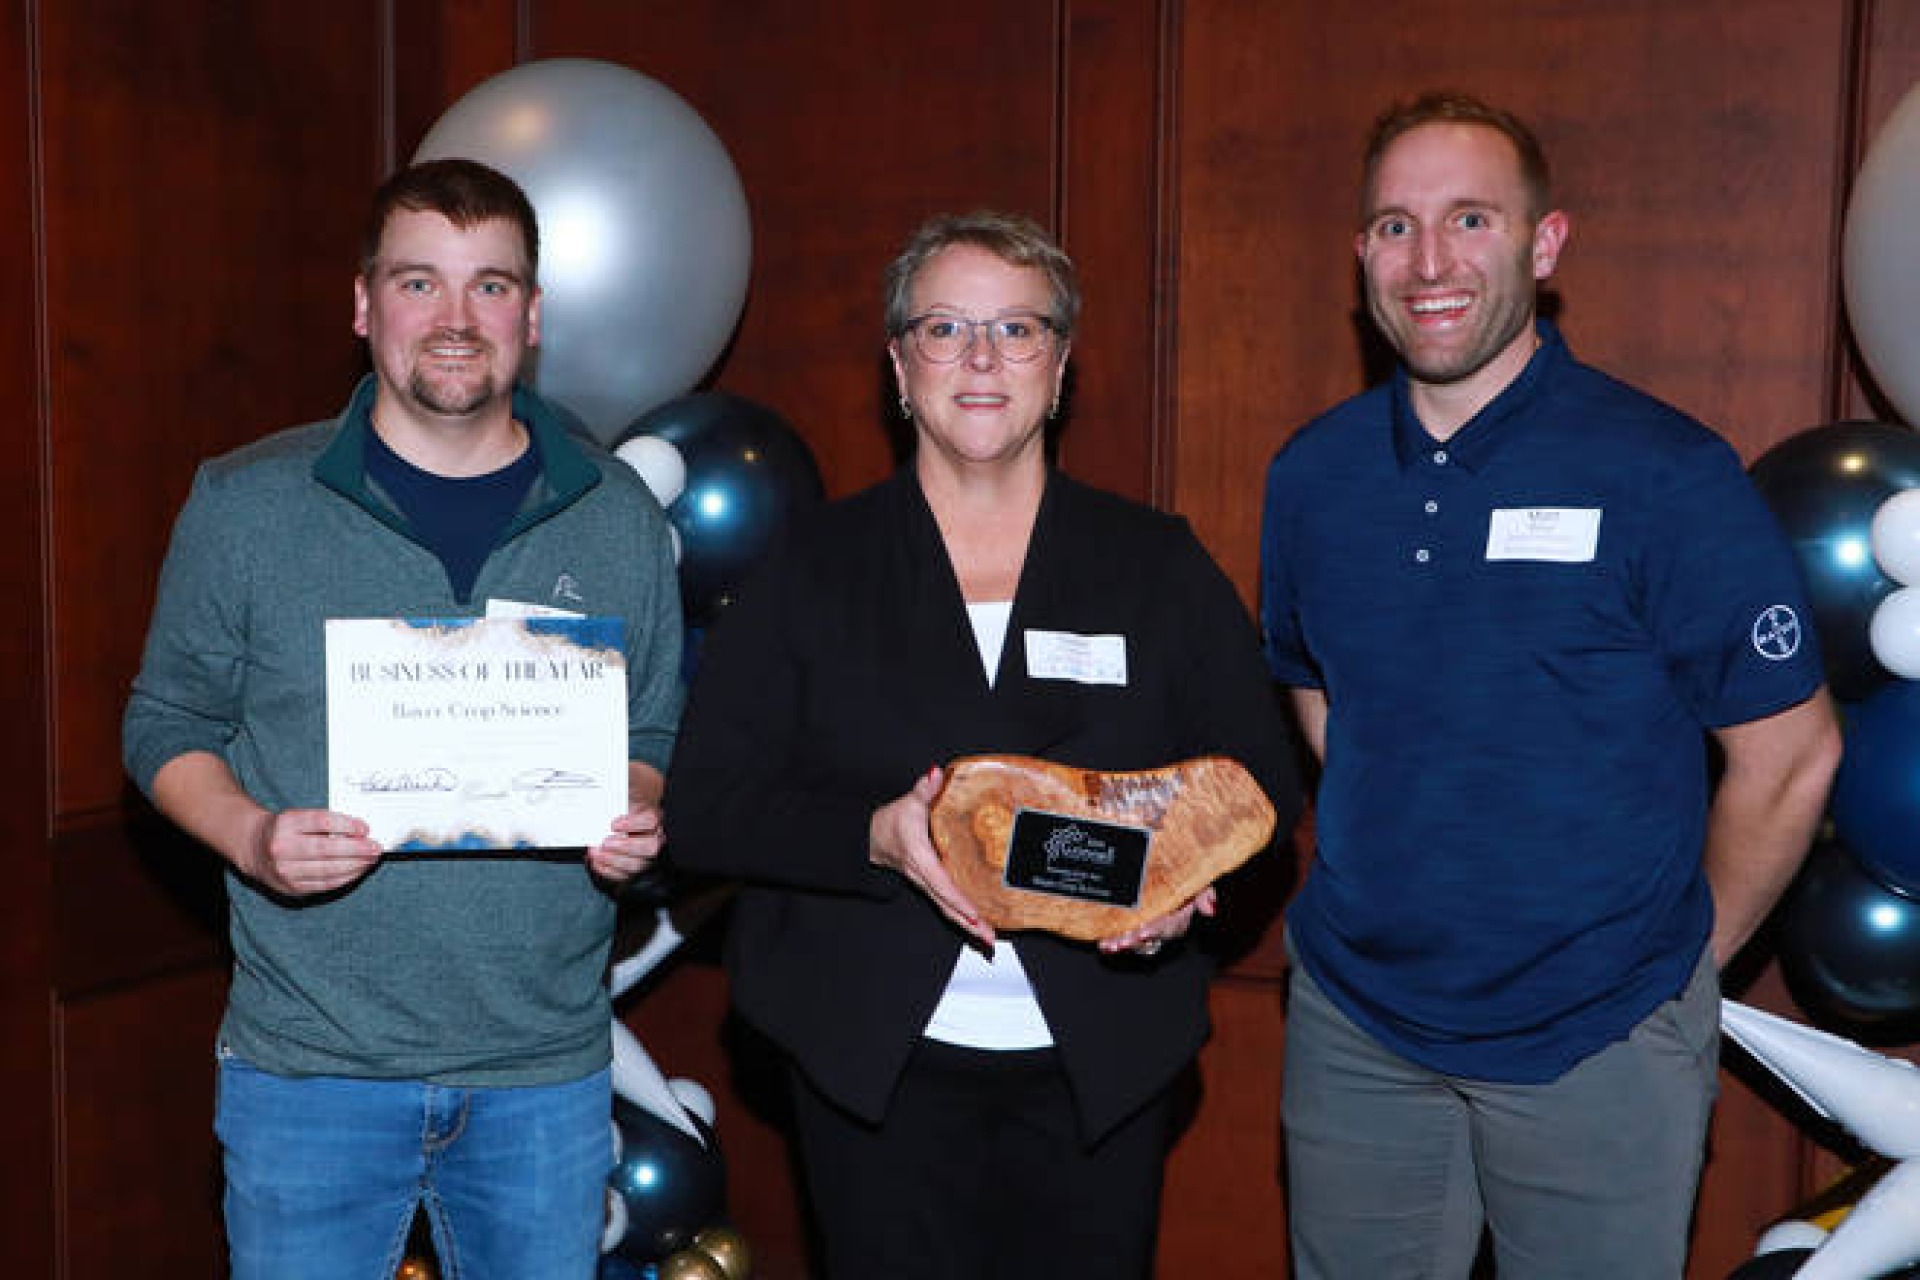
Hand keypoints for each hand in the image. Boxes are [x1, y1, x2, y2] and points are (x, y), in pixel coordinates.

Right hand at [246, 808, 382, 896]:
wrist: (253, 848)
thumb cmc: (285, 829)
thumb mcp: (298, 817)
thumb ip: (325, 823)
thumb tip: (360, 833)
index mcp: (285, 824)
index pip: (320, 822)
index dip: (346, 825)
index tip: (365, 828)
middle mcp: (281, 847)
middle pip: (325, 849)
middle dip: (356, 849)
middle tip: (376, 847)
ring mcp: (285, 871)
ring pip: (327, 870)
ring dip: (354, 865)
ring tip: (370, 860)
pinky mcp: (291, 888)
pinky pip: (324, 884)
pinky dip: (345, 878)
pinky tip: (357, 871)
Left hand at [589, 803, 663, 885]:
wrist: (620, 822)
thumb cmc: (621, 810)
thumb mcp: (623, 800)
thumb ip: (618, 803)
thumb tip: (606, 812)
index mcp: (654, 818)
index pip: (651, 821)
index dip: (632, 824)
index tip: (614, 825)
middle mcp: (655, 839)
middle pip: (649, 847)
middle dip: (625, 847)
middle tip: (605, 843)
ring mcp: (646, 857)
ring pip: (636, 865)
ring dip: (613, 860)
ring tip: (596, 853)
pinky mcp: (633, 870)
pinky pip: (623, 875)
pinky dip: (607, 870)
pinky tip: (596, 861)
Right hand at [869, 766, 994, 946]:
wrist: (870, 837)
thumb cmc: (891, 821)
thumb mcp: (908, 802)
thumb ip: (924, 789)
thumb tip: (936, 774)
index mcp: (919, 857)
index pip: (940, 881)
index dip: (957, 898)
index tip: (973, 912)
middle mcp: (923, 876)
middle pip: (946, 905)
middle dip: (968, 923)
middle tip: (989, 937)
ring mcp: (926, 885)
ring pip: (947, 909)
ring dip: (967, 926)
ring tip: (988, 939)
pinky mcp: (930, 887)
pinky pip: (946, 905)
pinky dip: (962, 917)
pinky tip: (978, 926)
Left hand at [1099, 885, 1216, 957]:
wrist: (1169, 874)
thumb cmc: (1185, 881)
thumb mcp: (1198, 883)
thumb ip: (1205, 893)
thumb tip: (1210, 909)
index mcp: (1179, 916)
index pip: (1169, 926)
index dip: (1156, 930)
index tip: (1143, 932)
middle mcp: (1164, 926)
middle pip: (1149, 937)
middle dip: (1135, 942)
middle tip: (1121, 944)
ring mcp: (1150, 928)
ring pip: (1137, 941)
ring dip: (1123, 944)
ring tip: (1110, 946)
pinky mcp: (1136, 928)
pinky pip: (1127, 938)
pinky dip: (1114, 942)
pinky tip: (1104, 945)